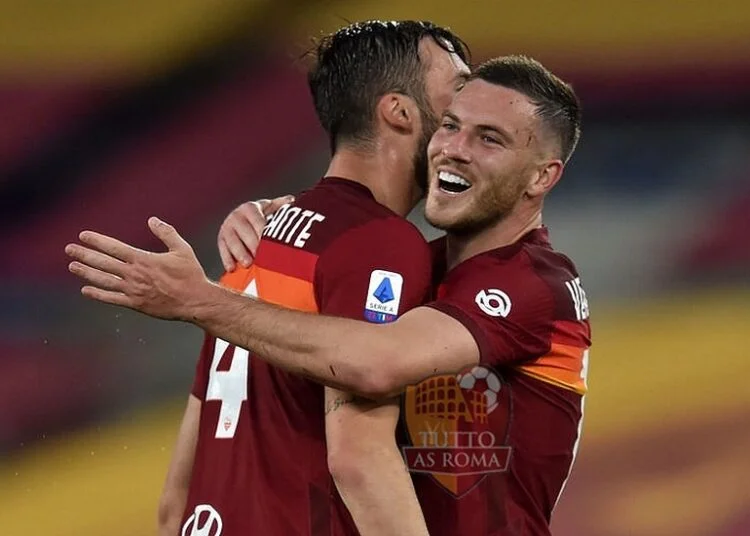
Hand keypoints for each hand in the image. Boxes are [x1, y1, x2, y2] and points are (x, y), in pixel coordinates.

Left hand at [65, 217, 208, 320]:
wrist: (195, 301)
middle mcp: (134, 275)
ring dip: (86, 273)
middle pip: (103, 263)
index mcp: (144, 260)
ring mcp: (133, 290)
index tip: (83, 236)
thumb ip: (166, 233)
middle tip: (70, 249)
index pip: (114, 248)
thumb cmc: (191, 274)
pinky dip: (97, 294)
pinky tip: (86, 290)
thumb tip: (152, 220)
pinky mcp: (136, 304)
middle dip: (85, 255)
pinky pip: (112, 299)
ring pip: (103, 280)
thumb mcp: (182, 249)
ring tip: (73, 266)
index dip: (97, 241)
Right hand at [218, 195, 293, 270]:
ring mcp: (226, 228)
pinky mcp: (220, 239)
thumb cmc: (261, 215)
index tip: (271, 243)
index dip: (263, 231)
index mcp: (250, 208)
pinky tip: (232, 268)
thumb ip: (280, 205)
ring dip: (240, 253)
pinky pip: (222, 250)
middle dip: (253, 244)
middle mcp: (236, 216)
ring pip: (232, 241)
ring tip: (248, 264)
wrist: (241, 217)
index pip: (257, 220)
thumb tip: (292, 200)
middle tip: (261, 256)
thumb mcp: (270, 208)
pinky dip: (227, 259)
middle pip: (244, 231)